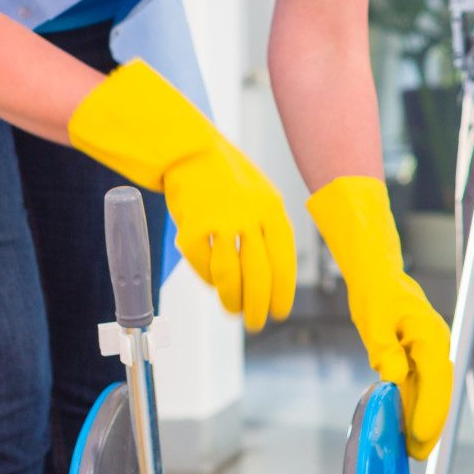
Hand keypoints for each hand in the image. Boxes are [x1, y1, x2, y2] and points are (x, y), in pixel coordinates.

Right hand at [68, 59, 296, 330]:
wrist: (190, 150)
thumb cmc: (227, 177)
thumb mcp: (261, 194)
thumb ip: (267, 230)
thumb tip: (271, 278)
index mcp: (272, 209)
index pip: (283, 260)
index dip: (282, 291)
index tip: (279, 311)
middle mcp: (250, 216)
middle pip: (259, 274)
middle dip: (259, 305)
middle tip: (256, 322)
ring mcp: (220, 221)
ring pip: (230, 275)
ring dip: (233, 299)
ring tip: (233, 311)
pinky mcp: (192, 226)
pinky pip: (202, 264)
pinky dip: (207, 279)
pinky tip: (212, 284)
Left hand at [307, 177, 452, 458]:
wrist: (378, 275)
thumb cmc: (376, 292)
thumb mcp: (374, 317)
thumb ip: (383, 348)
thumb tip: (393, 378)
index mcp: (431, 335)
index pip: (436, 380)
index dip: (430, 411)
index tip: (419, 436)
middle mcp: (436, 346)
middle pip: (440, 392)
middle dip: (430, 424)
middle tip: (416, 453)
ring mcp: (430, 354)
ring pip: (432, 393)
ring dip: (423, 420)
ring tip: (411, 449)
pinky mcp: (419, 359)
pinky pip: (421, 387)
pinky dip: (414, 407)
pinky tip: (403, 426)